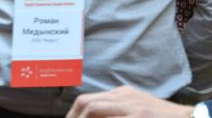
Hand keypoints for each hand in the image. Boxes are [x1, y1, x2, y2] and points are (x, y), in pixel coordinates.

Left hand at [67, 86, 192, 117]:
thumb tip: (92, 117)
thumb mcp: (138, 111)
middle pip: (86, 104)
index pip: (87, 101)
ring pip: (93, 110)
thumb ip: (117, 113)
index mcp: (122, 94)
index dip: (73, 116)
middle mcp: (124, 97)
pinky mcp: (138, 116)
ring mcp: (131, 107)